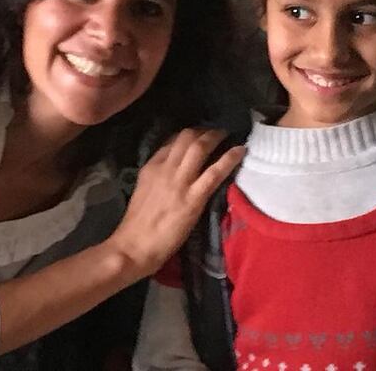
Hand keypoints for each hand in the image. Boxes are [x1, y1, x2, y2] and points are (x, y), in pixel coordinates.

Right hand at [106, 129, 244, 277]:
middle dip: (203, 130)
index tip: (199, 134)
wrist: (135, 245)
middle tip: (215, 131)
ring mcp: (180, 182)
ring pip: (199, 148)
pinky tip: (240, 150)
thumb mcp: (143, 190)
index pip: (171, 141)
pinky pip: (215, 171)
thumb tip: (173, 169)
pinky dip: (229, 158)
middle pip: (186, 138)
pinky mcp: (194, 198)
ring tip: (227, 134)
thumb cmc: (138, 224)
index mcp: (151, 167)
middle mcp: (165, 168)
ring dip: (215, 137)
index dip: (188, 135)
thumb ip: (157, 176)